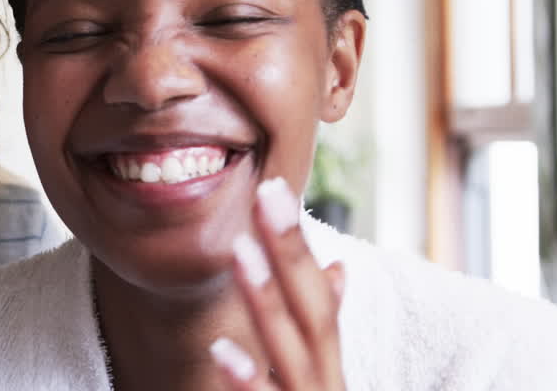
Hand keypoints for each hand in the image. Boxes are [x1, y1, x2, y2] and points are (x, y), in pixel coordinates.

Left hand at [210, 177, 345, 389]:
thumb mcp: (321, 374)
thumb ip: (320, 329)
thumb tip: (336, 267)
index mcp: (327, 367)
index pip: (317, 298)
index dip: (297, 246)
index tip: (273, 186)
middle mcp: (325, 385)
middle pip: (314, 315)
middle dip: (291, 253)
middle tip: (267, 190)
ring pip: (292, 354)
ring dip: (267, 301)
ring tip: (241, 250)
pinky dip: (247, 382)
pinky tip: (220, 349)